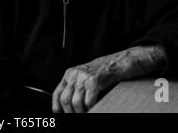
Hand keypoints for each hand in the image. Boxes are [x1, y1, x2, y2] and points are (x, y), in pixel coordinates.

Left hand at [52, 45, 167, 112]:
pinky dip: (91, 108)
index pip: (57, 93)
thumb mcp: (85, 77)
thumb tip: (70, 106)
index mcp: (70, 74)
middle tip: (78, 115)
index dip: (57, 107)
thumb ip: (76, 88)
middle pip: (65, 100)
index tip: (61, 115)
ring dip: (81, 112)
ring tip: (87, 113)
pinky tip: (95, 107)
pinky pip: (89, 101)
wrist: (120, 62)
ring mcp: (84, 77)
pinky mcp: (95, 81)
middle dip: (70, 112)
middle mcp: (75, 74)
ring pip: (76, 102)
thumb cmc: (105, 71)